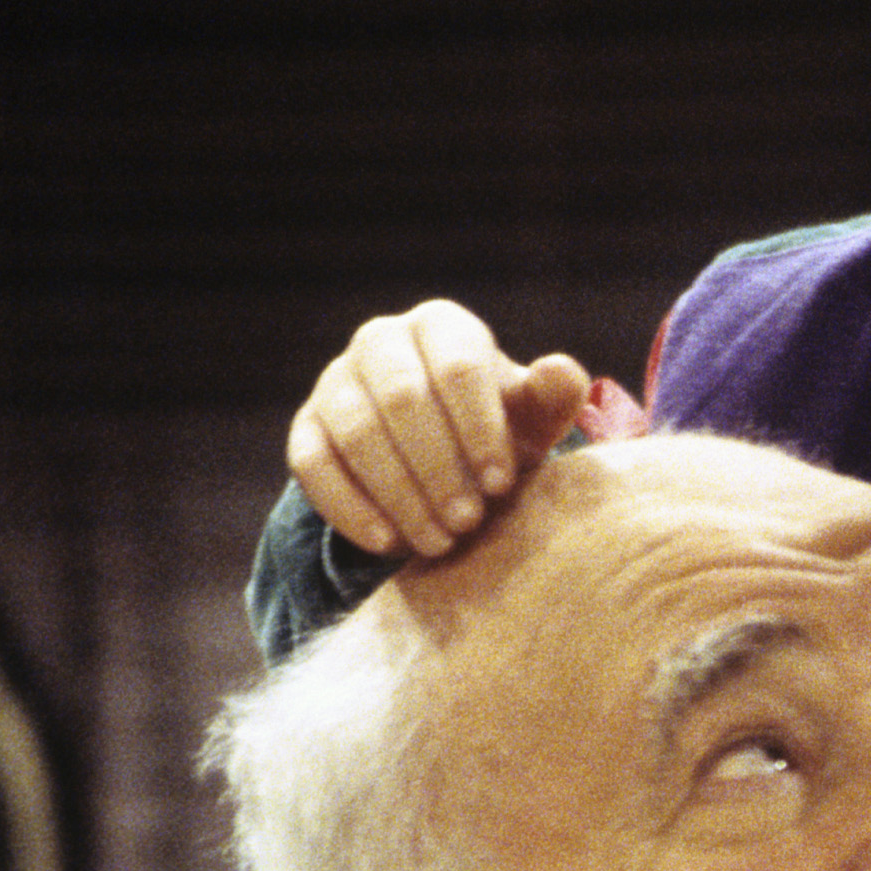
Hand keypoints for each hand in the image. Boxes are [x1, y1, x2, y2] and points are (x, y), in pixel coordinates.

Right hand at [289, 302, 593, 556]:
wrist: (440, 457)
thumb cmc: (494, 430)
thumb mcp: (529, 418)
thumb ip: (549, 397)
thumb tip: (563, 372)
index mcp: (440, 326)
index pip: (456, 366)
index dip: (479, 429)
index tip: (501, 486)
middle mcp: (380, 341)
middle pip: (401, 398)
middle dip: (437, 467)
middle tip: (467, 522)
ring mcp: (335, 382)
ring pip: (355, 432)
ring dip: (398, 493)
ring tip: (438, 542)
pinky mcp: (306, 428)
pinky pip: (313, 464)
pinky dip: (349, 509)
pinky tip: (388, 544)